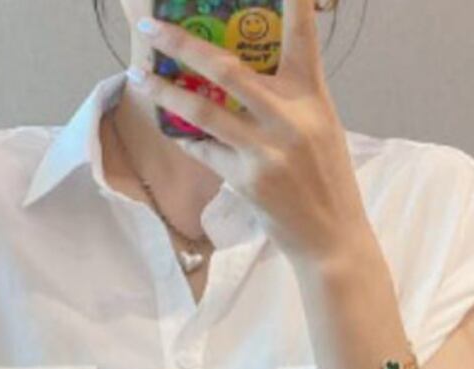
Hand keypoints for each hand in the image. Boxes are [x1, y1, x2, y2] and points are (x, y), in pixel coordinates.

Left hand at [130, 0, 372, 268]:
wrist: (331, 239)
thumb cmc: (326, 180)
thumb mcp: (321, 129)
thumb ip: (291, 98)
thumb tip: (244, 74)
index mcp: (312, 97)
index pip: (302, 37)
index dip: (292, 1)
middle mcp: (290, 118)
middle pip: (227, 68)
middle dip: (182, 44)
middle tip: (151, 29)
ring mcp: (267, 150)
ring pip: (203, 110)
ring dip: (166, 92)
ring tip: (142, 77)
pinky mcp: (248, 180)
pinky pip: (205, 151)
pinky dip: (188, 138)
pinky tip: (174, 129)